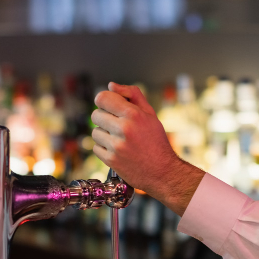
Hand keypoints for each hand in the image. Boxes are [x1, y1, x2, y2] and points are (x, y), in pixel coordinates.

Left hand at [91, 83, 204, 215]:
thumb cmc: (156, 141)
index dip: (103, 101)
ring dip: (104, 135)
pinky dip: (104, 149)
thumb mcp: (150, 114)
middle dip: (103, 118)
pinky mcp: (111, 161)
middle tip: (116, 125)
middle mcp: (124, 129)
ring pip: (95, 132)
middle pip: (95, 115)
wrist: (163, 172)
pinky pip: (96, 148)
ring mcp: (117, 146)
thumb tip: (111, 86)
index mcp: (134, 114)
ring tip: (119, 140)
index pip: (102, 98)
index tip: (108, 106)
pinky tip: (117, 151)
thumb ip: (132, 95)